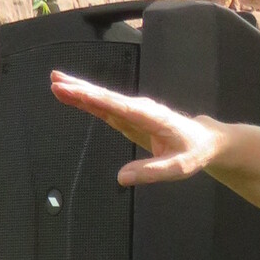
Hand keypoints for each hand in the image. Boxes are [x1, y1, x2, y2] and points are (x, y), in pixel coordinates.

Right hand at [48, 71, 220, 183]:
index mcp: (151, 117)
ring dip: (79, 91)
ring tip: (56, 83)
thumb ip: (151, 172)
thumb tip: (122, 178)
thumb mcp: (178, 168)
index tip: (74, 91)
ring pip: (103, 100)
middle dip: (80, 89)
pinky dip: (87, 101)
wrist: (204, 140)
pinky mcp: (129, 118)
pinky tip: (72, 96)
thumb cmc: (193, 152)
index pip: (118, 106)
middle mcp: (139, 110)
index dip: (94, 98)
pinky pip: (105, 108)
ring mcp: (133, 112)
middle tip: (56, 81)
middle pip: (106, 97)